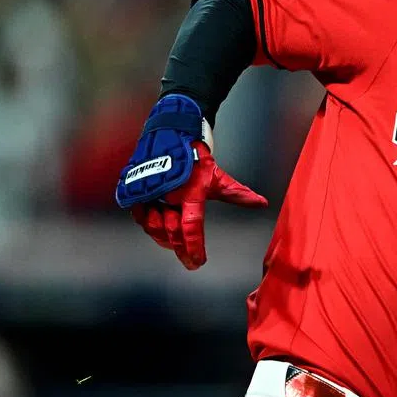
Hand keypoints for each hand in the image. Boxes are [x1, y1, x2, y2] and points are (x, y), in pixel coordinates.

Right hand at [131, 142, 266, 269]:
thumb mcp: (217, 177)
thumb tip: (262, 203)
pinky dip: (149, 225)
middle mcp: (167, 194)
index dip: (194, 247)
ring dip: (164, 238)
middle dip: (181, 248)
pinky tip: (158, 229)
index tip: (198, 262)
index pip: (192, 227)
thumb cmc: (195, 158)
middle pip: (172, 231)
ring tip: (175, 245)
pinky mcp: (135, 190)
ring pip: (154, 226)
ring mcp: (149, 193)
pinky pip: (139, 216)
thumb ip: (238, 194)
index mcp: (190, 193)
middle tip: (190, 261)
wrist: (171, 134)